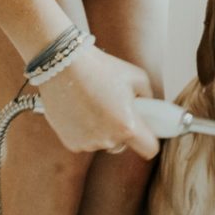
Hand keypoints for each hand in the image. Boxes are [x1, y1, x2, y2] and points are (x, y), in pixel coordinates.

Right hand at [37, 46, 158, 158]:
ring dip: (103, 131)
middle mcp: (108, 140)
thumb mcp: (137, 77)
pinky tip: (81, 110)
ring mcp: (87, 143)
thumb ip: (149, 98)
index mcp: (127, 126)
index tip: (147, 132)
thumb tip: (150, 108)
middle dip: (123, 131)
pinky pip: (86, 141)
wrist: (63, 65)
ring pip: (104, 143)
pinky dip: (86, 130)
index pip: (149, 150)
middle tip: (115, 109)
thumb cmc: (102, 68)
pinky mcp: (70, 142)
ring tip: (95, 105)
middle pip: (124, 145)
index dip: (150, 141)